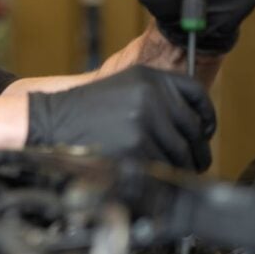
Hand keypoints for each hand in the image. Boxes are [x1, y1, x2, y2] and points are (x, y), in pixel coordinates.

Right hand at [26, 66, 215, 171]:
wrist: (48, 122)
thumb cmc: (82, 110)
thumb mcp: (122, 87)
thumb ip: (157, 97)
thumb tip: (194, 125)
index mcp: (150, 78)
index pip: (197, 94)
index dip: (206, 116)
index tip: (204, 132)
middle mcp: (152, 96)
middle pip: (194, 129)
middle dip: (196, 150)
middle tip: (193, 162)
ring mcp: (145, 122)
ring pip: (181, 153)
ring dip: (178, 166)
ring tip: (165, 170)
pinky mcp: (136, 148)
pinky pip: (163, 168)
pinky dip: (160, 176)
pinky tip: (148, 175)